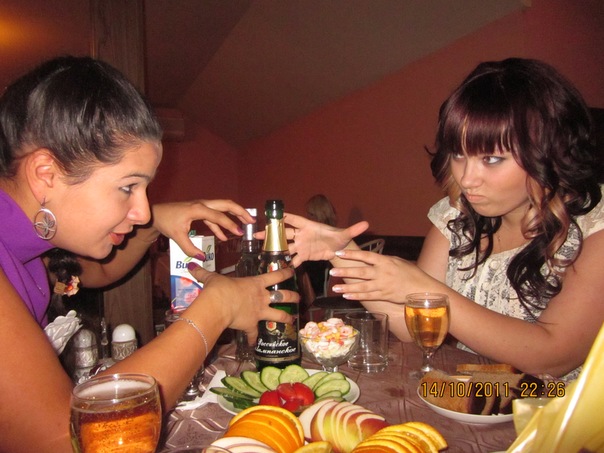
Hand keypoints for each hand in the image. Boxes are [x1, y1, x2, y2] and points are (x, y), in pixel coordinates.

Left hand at [151, 200, 253, 256]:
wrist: (156, 214)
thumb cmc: (166, 222)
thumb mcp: (177, 236)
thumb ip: (190, 248)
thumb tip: (203, 257)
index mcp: (199, 209)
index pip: (219, 216)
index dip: (230, 224)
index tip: (240, 232)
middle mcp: (203, 204)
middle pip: (226, 204)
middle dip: (240, 212)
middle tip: (252, 220)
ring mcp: (202, 206)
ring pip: (223, 208)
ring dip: (234, 215)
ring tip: (245, 225)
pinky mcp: (200, 211)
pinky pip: (215, 216)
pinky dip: (221, 225)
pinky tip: (224, 237)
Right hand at [187, 264, 298, 342]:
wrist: (219, 304)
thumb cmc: (219, 289)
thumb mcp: (212, 278)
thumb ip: (204, 274)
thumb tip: (192, 267)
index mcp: (255, 283)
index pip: (275, 275)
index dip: (285, 272)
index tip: (292, 271)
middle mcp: (261, 297)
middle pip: (283, 296)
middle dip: (293, 296)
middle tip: (298, 297)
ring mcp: (259, 312)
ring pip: (278, 315)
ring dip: (286, 317)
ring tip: (292, 319)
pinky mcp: (251, 325)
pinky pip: (255, 333)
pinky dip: (254, 339)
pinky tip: (255, 344)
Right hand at [255, 212, 368, 266]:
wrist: (339, 249)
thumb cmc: (340, 238)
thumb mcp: (346, 234)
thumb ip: (354, 230)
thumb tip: (367, 224)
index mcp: (309, 226)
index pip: (294, 219)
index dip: (284, 217)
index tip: (272, 216)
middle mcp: (302, 235)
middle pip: (285, 233)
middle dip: (272, 233)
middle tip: (258, 233)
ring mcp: (301, 245)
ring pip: (285, 246)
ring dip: (275, 248)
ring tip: (262, 250)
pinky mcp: (303, 255)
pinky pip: (293, 259)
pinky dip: (286, 263)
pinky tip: (277, 267)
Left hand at [328, 249, 443, 302]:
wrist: (423, 289)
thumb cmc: (411, 273)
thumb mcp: (398, 261)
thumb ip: (383, 260)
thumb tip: (371, 258)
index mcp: (385, 261)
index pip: (365, 256)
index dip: (351, 254)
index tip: (339, 253)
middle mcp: (382, 273)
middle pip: (360, 272)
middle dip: (345, 272)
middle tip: (332, 271)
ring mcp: (383, 285)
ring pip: (362, 286)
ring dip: (347, 287)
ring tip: (335, 287)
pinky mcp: (384, 296)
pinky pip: (368, 296)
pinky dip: (357, 296)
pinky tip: (347, 296)